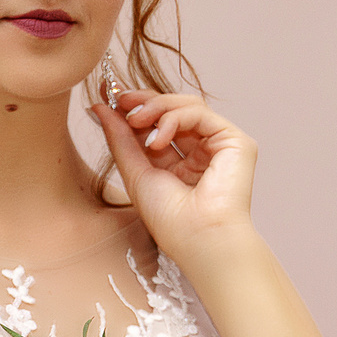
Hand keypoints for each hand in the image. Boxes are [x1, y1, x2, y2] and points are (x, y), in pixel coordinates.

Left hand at [91, 90, 259, 270]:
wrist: (197, 239)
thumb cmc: (170, 220)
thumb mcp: (135, 172)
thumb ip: (120, 138)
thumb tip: (101, 107)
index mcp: (181, 163)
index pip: (159, 124)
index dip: (137, 107)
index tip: (110, 97)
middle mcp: (202, 152)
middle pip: (174, 109)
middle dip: (145, 101)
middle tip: (121, 102)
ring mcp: (220, 146)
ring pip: (187, 105)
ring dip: (156, 108)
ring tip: (135, 121)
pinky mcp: (236, 142)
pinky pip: (200, 113)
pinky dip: (173, 119)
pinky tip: (157, 140)